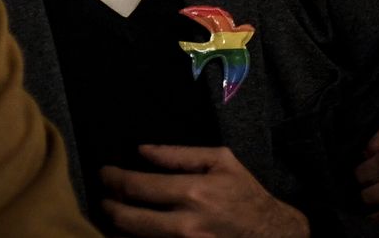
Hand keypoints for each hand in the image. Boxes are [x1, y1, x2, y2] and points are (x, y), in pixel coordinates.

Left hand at [99, 145, 307, 237]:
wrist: (274, 235)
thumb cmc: (246, 194)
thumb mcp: (220, 161)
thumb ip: (179, 154)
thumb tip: (142, 150)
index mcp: (193, 192)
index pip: (136, 187)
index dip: (112, 179)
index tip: (104, 174)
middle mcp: (185, 225)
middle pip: (127, 220)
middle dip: (108, 207)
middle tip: (103, 198)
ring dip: (117, 229)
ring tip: (114, 216)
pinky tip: (132, 232)